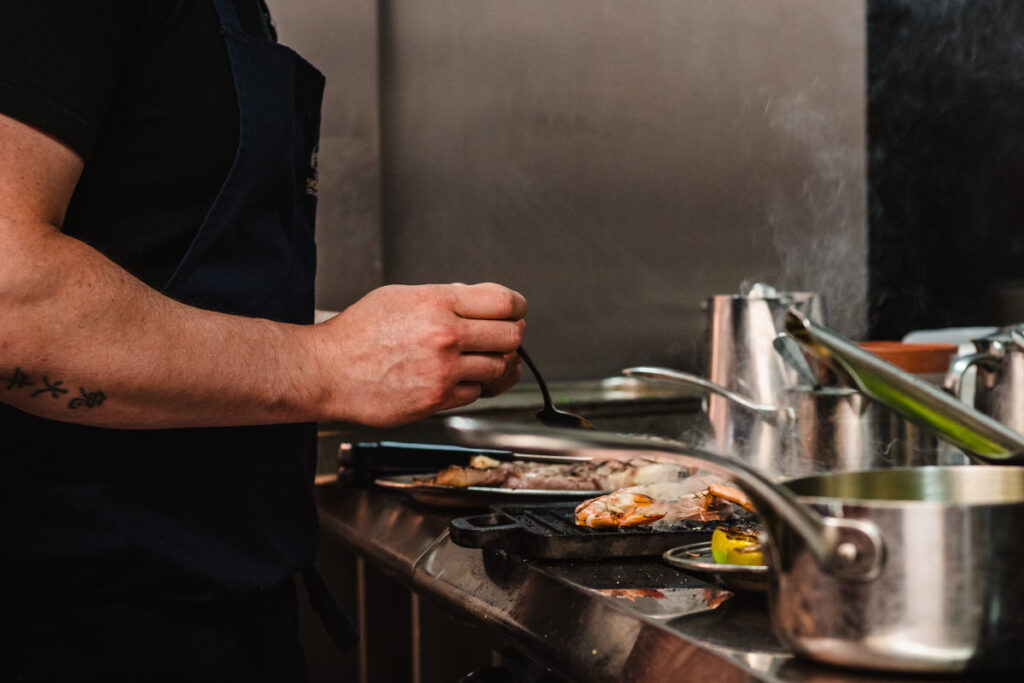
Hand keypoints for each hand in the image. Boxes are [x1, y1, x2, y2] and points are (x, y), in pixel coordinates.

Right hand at [314, 282, 526, 426]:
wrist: (328, 372)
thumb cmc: (357, 334)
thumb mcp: (400, 296)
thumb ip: (444, 297)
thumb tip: (478, 300)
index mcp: (437, 302)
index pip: (504, 302)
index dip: (516, 307)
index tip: (514, 311)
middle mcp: (445, 335)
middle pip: (510, 336)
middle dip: (510, 336)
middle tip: (500, 337)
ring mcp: (443, 370)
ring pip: (499, 367)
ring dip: (494, 364)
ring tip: (478, 359)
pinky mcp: (437, 399)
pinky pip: (476, 393)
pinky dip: (472, 386)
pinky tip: (457, 378)